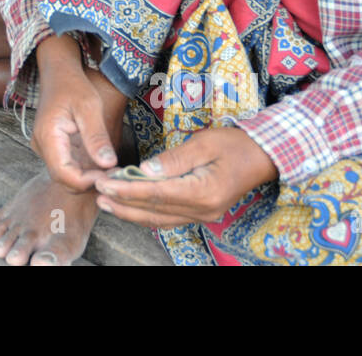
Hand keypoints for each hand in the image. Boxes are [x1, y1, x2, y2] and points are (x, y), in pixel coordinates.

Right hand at [30, 67, 118, 192]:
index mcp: (48, 136)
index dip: (87, 181)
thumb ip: (97, 137)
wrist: (59, 72)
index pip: (63, 173)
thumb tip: (108, 164)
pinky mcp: (53, 147)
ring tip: (111, 165)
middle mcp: (42, 146)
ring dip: (88, 175)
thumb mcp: (90, 107)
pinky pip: (68, 164)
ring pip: (66, 174)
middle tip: (115, 172)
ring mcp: (46, 147)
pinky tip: (101, 158)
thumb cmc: (73, 85)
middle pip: (64, 178)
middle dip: (89, 181)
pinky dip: (85, 167)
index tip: (110, 174)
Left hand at [92, 127, 278, 227]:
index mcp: (204, 192)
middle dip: (123, 202)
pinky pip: (169, 218)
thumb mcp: (204, 143)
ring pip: (160, 219)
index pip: (156, 193)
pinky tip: (130, 207)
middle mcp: (203, 210)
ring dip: (131, 212)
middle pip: (154, 210)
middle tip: (96, 192)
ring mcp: (203, 215)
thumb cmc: (235, 144)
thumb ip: (173, 159)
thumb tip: (144, 171)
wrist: (265, 157)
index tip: (103, 182)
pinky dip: (147, 213)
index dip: (127, 189)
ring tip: (106, 202)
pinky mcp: (202, 213)